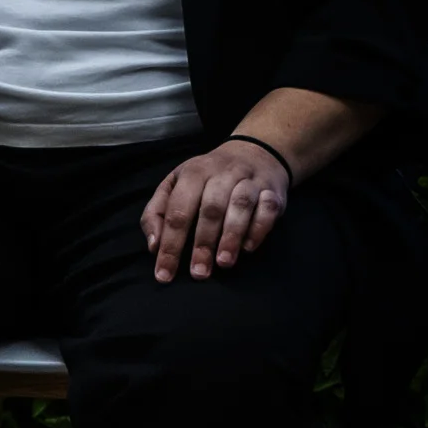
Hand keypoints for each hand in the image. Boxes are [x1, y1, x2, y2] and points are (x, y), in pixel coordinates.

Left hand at [141, 139, 289, 281]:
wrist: (255, 152)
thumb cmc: (207, 178)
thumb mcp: (176, 184)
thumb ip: (157, 212)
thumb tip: (153, 246)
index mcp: (194, 172)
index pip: (178, 210)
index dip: (170, 244)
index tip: (165, 275)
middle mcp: (223, 173)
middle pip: (211, 208)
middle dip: (203, 243)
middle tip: (199, 273)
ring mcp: (250, 180)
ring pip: (242, 204)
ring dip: (232, 235)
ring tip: (224, 262)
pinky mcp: (273, 190)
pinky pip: (268, 208)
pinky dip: (259, 228)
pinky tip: (248, 247)